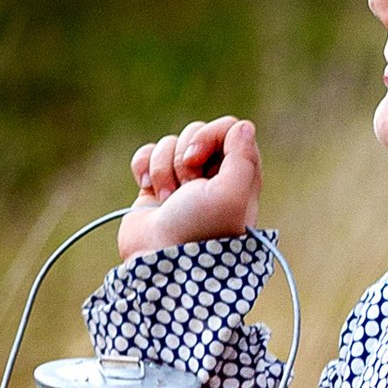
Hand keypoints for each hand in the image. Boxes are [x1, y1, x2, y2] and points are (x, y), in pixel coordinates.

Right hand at [117, 115, 263, 254]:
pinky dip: (144, 167)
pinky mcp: (155, 187)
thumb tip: (243, 126)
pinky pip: (147, 154)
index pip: (230, 129)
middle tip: (186, 187)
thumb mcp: (231, 194)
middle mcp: (214, 176)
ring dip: (163, 168)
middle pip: (198, 132)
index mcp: (239, 175)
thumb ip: (243, 157)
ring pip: (170, 143)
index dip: (211, 136)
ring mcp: (183, 181)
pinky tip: (147, 189)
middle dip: (184, 155)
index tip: (199, 159)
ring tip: (168, 200)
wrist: (159, 261)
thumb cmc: (199, 230)